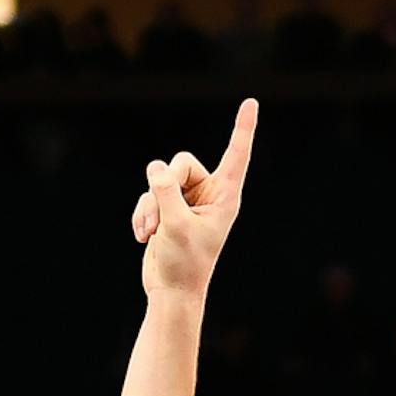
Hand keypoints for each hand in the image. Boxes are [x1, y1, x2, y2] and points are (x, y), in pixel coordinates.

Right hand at [130, 100, 256, 301]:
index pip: (236, 156)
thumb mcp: (175, 226)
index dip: (243, 129)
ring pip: (160, 179)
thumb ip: (166, 193)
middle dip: (163, 188)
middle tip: (160, 219)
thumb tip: (155, 167)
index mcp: (224, 198)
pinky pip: (149, 194)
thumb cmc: (183, 265)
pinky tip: (143, 237)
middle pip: (180, 163)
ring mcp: (187, 200)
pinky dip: (143, 214)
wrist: (171, 292)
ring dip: (150, 206)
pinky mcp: (168, 208)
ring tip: (151, 233)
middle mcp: (208, 194)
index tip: (252, 102)